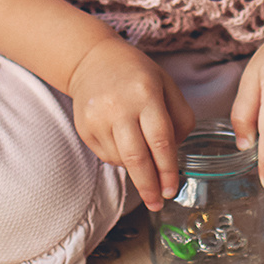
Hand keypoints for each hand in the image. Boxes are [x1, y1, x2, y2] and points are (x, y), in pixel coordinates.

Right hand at [68, 37, 195, 210]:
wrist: (93, 60)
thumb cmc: (137, 74)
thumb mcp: (167, 85)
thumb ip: (180, 118)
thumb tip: (176, 153)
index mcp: (146, 94)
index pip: (160, 140)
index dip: (168, 169)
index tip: (172, 189)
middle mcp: (119, 107)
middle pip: (136, 158)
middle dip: (149, 186)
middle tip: (158, 203)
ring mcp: (98, 118)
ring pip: (121, 160)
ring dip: (137, 171)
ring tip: (146, 167)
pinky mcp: (84, 128)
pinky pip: (106, 156)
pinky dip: (121, 160)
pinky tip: (127, 147)